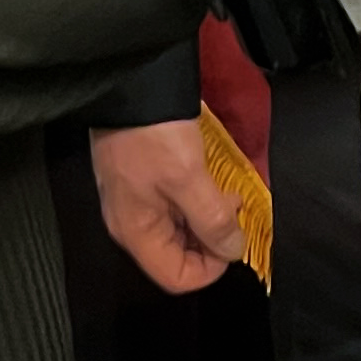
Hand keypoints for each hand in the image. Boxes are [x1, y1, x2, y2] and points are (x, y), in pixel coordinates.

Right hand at [88, 118, 247, 293]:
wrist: (127, 81)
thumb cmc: (153, 134)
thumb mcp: (189, 179)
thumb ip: (213, 221)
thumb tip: (233, 250)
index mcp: (136, 232)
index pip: (177, 278)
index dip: (211, 268)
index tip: (233, 236)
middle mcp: (131, 224)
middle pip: (178, 256)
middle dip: (212, 240)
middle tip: (232, 209)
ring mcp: (135, 201)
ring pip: (180, 231)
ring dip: (208, 219)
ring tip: (227, 193)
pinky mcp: (142, 180)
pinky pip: (174, 207)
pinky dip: (197, 201)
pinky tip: (211, 182)